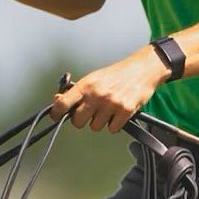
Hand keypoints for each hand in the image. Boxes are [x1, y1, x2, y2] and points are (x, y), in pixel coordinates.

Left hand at [51, 47, 170, 132]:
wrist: (141, 70)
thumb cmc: (116, 75)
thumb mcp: (93, 78)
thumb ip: (76, 91)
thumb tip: (58, 101)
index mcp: (86, 85)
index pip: (63, 103)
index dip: (56, 113)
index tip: (56, 116)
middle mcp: (97, 95)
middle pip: (77, 121)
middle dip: (82, 119)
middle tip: (90, 112)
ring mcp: (111, 104)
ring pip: (95, 127)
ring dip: (100, 122)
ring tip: (107, 109)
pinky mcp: (125, 111)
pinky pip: (112, 129)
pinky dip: (114, 124)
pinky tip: (117, 112)